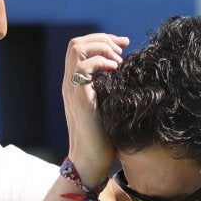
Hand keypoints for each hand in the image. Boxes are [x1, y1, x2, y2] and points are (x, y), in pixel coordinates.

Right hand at [61, 33, 127, 184]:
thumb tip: (130, 76)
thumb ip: (111, 91)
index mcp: (76, 84)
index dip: (102, 41)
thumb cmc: (103, 139)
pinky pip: (83, 67)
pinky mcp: (79, 97)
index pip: (81, 49)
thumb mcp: (108, 108)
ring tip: (118, 60)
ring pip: (76, 49)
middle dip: (102, 39)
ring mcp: (72, 89)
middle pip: (76, 43)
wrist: (90, 161)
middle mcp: (70, 84)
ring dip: (100, 47)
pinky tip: (116, 70)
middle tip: (122, 48)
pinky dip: (101, 61)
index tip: (124, 44)